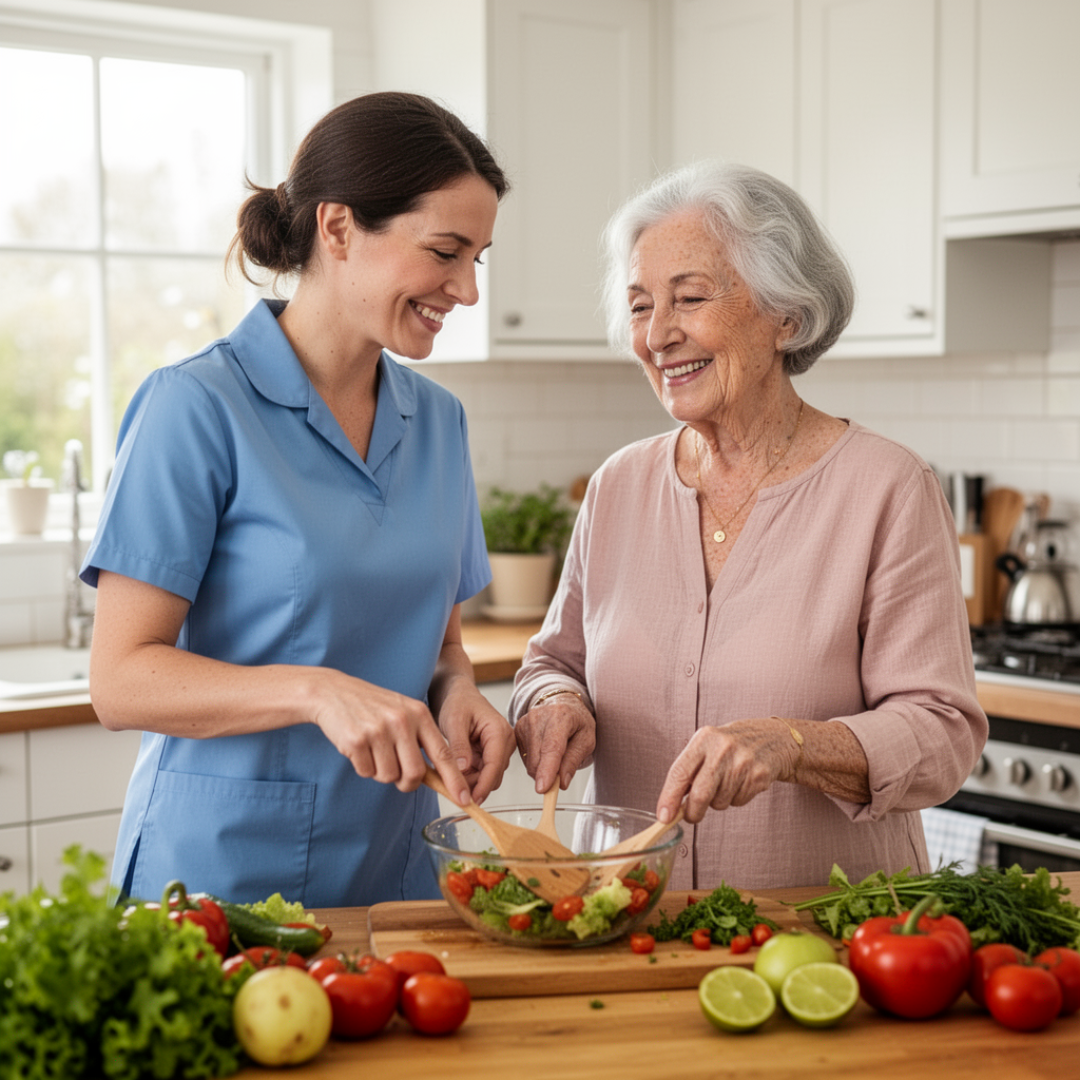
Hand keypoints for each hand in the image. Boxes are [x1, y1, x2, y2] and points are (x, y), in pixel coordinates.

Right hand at [310, 668, 470, 804]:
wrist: (333, 692)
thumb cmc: (372, 707)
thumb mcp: (404, 713)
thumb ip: (421, 740)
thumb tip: (438, 777)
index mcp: (419, 714)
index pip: (443, 754)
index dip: (454, 780)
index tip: (465, 800)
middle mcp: (402, 721)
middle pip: (415, 773)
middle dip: (406, 782)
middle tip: (395, 771)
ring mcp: (379, 730)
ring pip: (389, 776)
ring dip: (380, 771)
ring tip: (373, 749)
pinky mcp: (356, 740)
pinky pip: (366, 772)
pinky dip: (363, 766)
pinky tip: (358, 746)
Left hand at [435, 682, 515, 804]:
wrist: (458, 694)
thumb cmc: (458, 702)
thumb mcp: (454, 721)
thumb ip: (459, 746)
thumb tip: (463, 769)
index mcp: (499, 732)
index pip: (495, 765)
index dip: (483, 785)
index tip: (470, 799)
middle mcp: (504, 742)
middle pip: (493, 775)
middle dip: (474, 786)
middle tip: (450, 791)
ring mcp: (499, 750)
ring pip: (488, 777)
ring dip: (470, 783)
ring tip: (448, 780)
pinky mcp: (491, 755)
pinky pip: (482, 773)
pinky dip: (469, 777)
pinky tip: (454, 775)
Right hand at [514, 692, 594, 794]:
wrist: (561, 703)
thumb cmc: (577, 721)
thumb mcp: (587, 740)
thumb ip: (574, 761)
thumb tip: (561, 782)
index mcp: (560, 716)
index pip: (552, 747)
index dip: (547, 770)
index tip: (542, 788)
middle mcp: (538, 717)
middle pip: (538, 758)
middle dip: (548, 775)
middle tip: (562, 774)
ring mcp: (524, 722)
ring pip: (530, 762)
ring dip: (542, 769)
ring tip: (556, 755)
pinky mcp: (516, 730)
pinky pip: (524, 758)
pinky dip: (536, 762)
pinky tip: (544, 751)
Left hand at [656, 718, 796, 823]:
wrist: (770, 738)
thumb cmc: (729, 746)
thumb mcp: (706, 746)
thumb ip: (689, 771)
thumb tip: (671, 805)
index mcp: (704, 739)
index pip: (680, 772)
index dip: (669, 797)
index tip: (663, 816)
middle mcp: (722, 748)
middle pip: (701, 794)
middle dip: (693, 812)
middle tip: (691, 816)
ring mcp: (743, 762)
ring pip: (719, 802)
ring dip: (718, 801)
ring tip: (726, 783)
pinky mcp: (759, 776)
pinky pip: (738, 802)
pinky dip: (735, 799)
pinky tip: (741, 782)